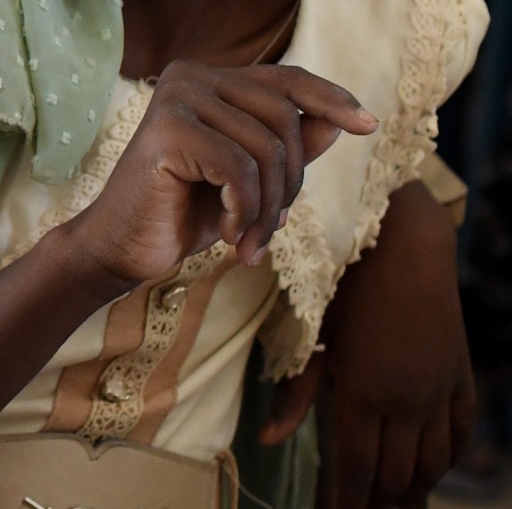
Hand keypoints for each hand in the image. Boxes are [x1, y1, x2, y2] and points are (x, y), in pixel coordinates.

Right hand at [62, 63, 376, 289]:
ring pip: (267, 149)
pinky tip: (227, 233)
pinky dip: (244, 211)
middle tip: (270, 228)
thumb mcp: (250, 177)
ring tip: (248, 239)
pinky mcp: (166, 129)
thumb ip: (289, 145)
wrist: (126, 245)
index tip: (369, 124)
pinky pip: (239, 169)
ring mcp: (176, 98)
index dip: (330, 98)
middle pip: (284, 119)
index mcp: (209, 79)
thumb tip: (342, 119)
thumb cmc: (187, 210)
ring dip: (268, 208)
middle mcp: (190, 75)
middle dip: (290, 183)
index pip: (285, 79)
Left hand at [260, 181, 473, 508]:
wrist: (403, 244)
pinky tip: (433, 470)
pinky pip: (459, 435)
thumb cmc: (343, 281)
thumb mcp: (310, 335)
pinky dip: (447, 460)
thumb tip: (267, 440)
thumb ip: (293, 392)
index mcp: (362, 393)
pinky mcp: (459, 378)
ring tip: (395, 505)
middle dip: (377, 503)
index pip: (356, 468)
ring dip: (413, 490)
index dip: (348, 501)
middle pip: (394, 476)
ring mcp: (438, 393)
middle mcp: (405, 403)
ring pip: (430, 464)